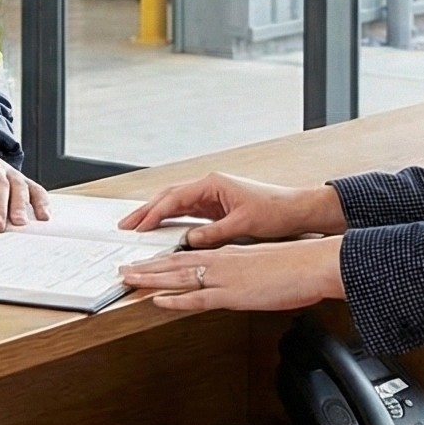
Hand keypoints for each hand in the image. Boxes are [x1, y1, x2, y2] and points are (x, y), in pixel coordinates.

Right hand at [117, 172, 340, 247]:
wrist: (298, 210)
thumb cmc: (276, 211)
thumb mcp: (243, 224)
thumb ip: (212, 233)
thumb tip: (188, 240)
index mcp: (213, 184)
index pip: (174, 197)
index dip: (153, 213)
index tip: (138, 226)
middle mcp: (210, 186)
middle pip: (169, 197)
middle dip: (146, 211)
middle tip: (125, 225)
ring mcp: (212, 196)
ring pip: (176, 204)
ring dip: (156, 215)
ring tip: (137, 228)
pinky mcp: (217, 208)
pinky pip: (188, 213)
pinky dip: (172, 221)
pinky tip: (162, 231)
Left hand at [118, 237, 346, 312]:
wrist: (315, 264)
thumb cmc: (298, 266)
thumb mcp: (265, 265)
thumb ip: (246, 272)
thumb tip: (240, 282)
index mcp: (229, 254)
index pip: (187, 256)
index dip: (163, 261)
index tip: (145, 263)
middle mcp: (222, 261)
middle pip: (174, 263)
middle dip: (146, 267)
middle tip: (123, 269)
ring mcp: (225, 277)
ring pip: (178, 276)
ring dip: (150, 278)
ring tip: (128, 279)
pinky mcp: (233, 294)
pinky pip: (197, 298)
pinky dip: (175, 299)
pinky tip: (158, 300)